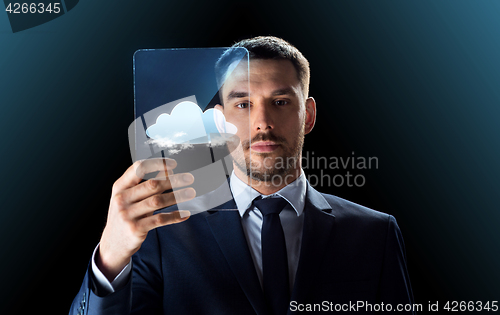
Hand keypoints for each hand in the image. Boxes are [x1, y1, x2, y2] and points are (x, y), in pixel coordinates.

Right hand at [97, 158, 194, 280]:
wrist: (112, 244)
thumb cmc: (125, 215)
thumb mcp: (130, 197)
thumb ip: (146, 184)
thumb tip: (168, 170)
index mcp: (119, 187)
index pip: (138, 168)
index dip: (157, 163)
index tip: (173, 164)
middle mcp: (122, 199)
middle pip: (152, 185)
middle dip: (173, 180)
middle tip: (189, 178)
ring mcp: (127, 215)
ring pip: (158, 201)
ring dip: (177, 196)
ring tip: (191, 192)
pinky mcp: (136, 229)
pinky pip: (160, 219)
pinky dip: (175, 216)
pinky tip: (185, 213)